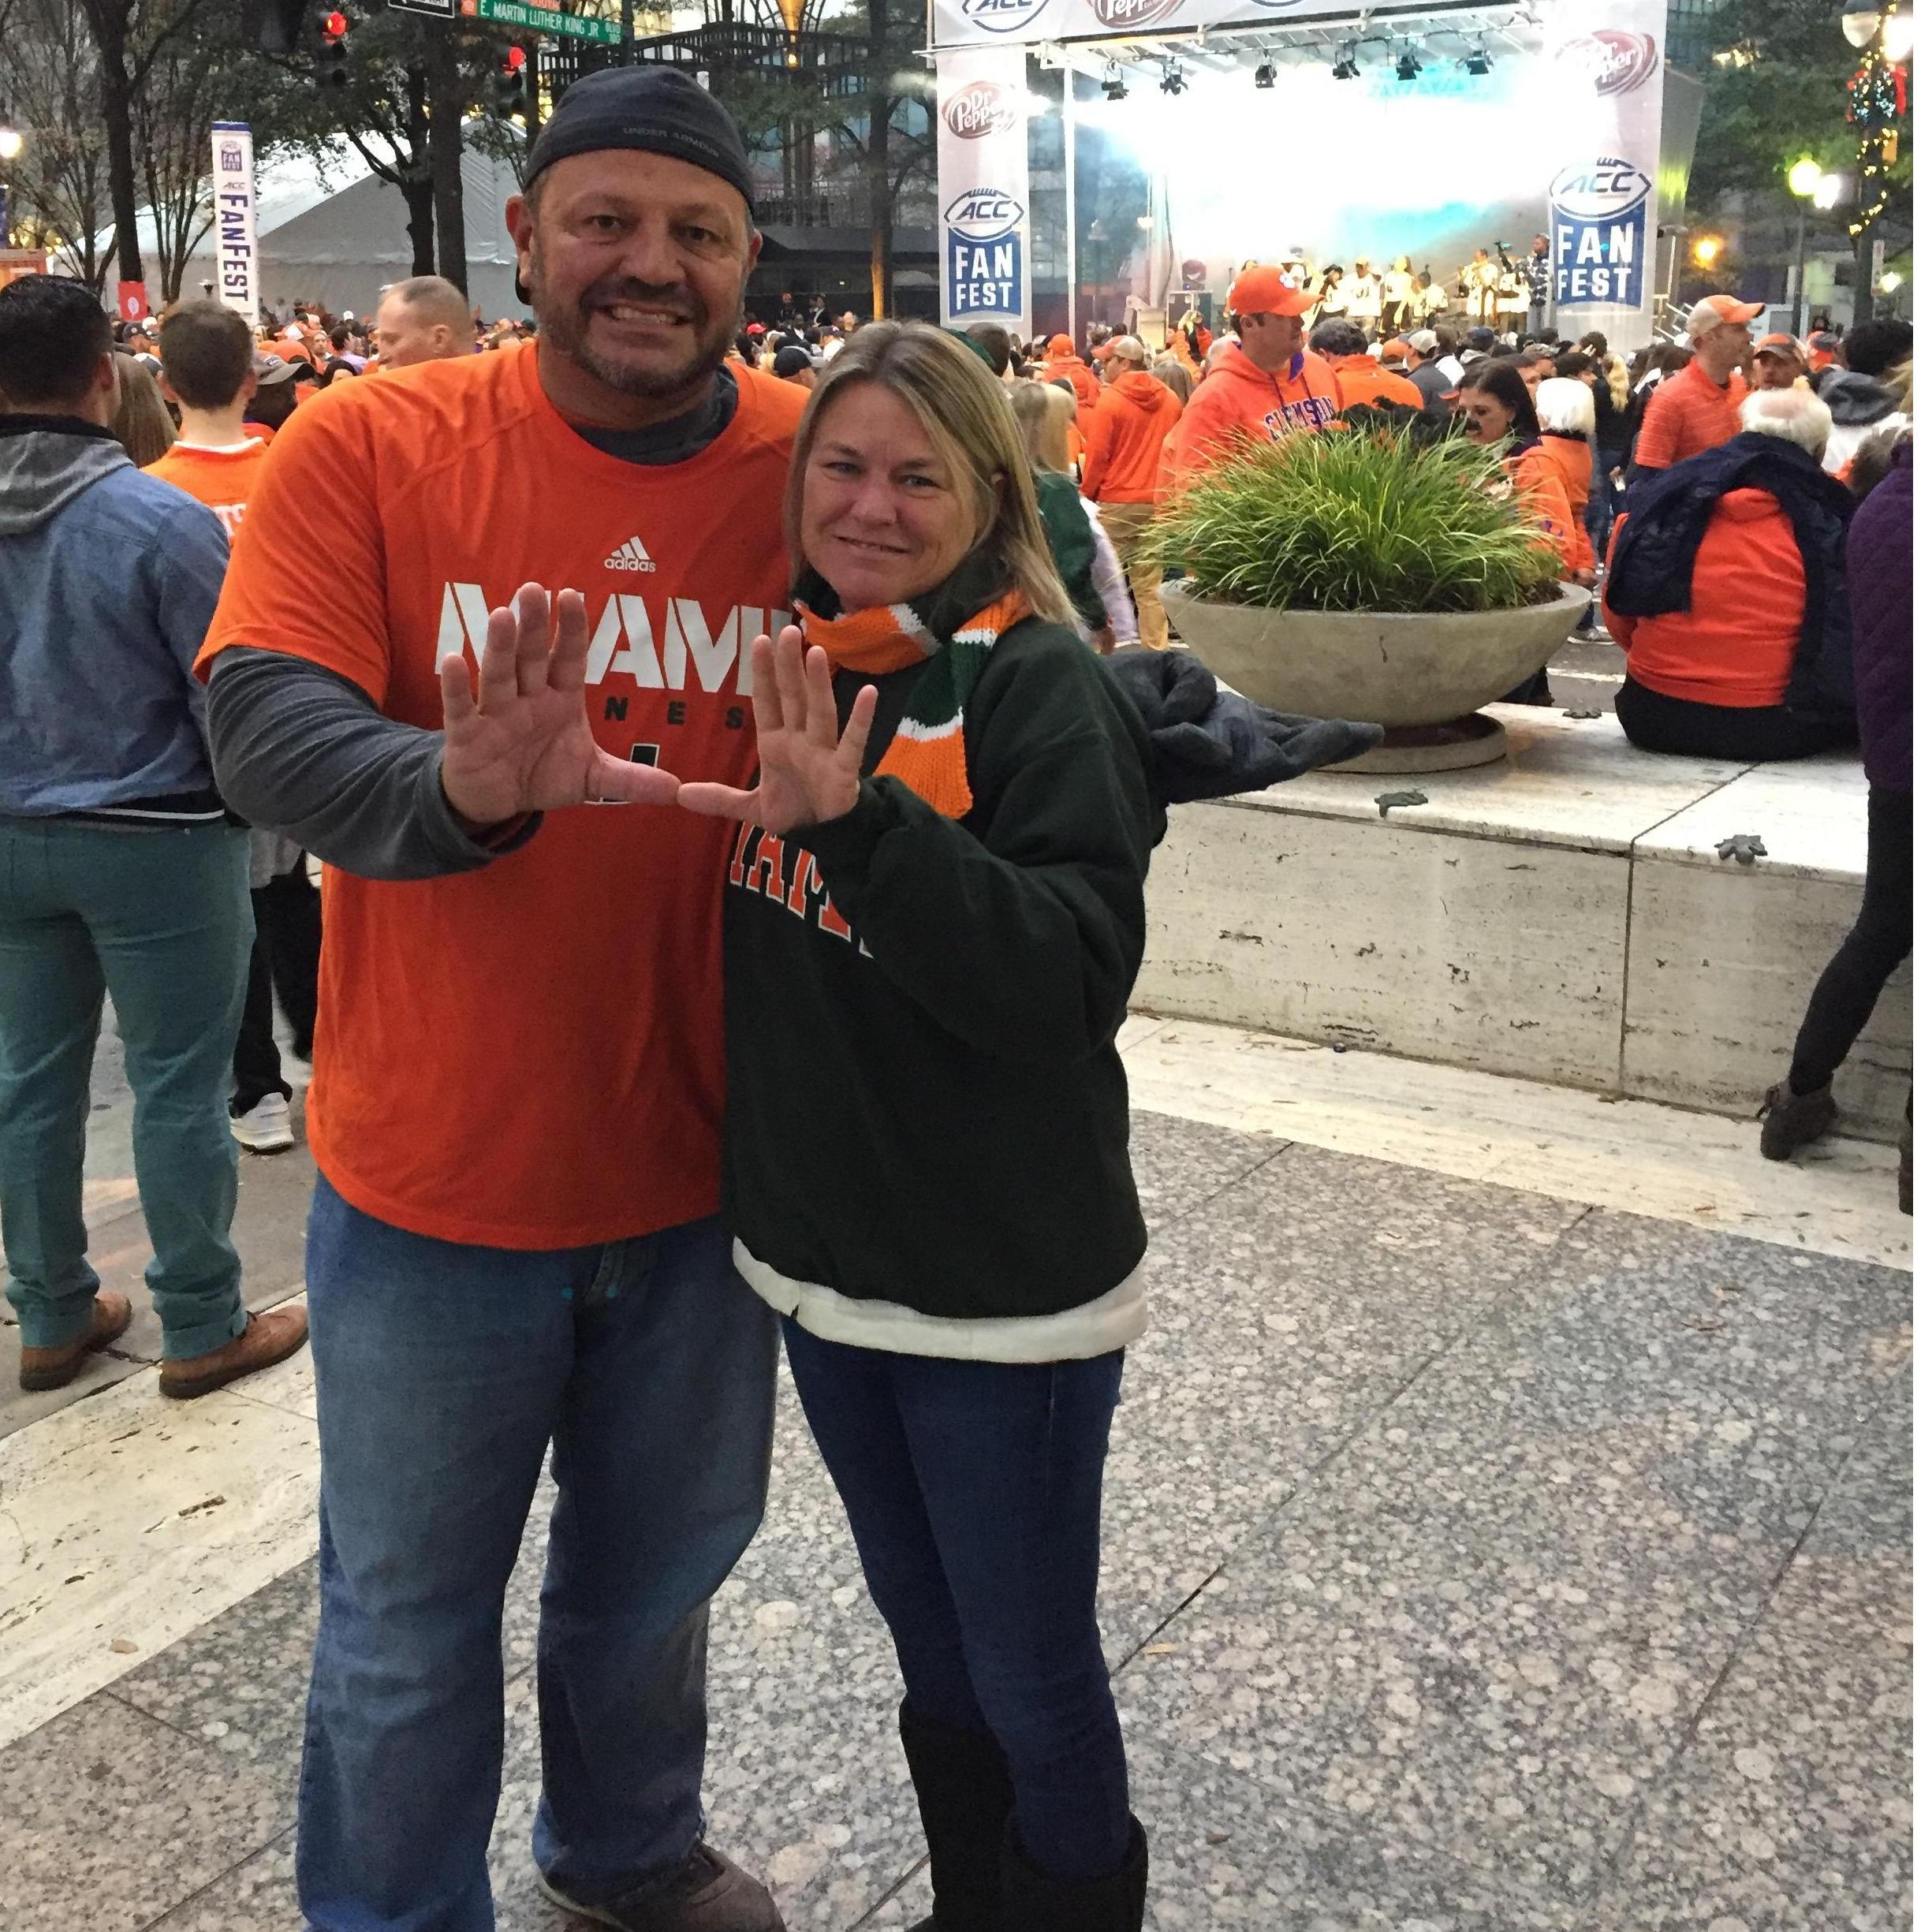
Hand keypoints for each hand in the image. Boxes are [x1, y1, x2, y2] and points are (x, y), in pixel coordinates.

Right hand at [438, 582, 680, 825]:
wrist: (499, 801)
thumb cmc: (544, 775)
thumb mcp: (592, 779)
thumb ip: (630, 780)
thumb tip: (678, 790)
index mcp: (560, 698)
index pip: (569, 658)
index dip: (572, 630)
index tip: (572, 596)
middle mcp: (527, 698)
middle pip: (532, 657)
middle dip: (535, 626)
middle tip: (535, 590)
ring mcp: (495, 713)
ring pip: (498, 675)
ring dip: (499, 647)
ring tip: (501, 616)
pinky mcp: (466, 734)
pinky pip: (460, 707)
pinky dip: (456, 686)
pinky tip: (453, 660)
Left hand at [676, 627, 876, 832]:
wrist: (823, 838)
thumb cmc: (794, 811)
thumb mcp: (750, 808)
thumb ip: (718, 798)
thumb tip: (679, 794)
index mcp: (776, 743)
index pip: (767, 702)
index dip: (763, 674)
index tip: (759, 641)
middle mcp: (800, 740)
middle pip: (793, 698)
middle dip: (789, 666)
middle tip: (787, 631)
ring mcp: (823, 753)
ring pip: (820, 712)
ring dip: (817, 684)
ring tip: (816, 652)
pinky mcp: (844, 771)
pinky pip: (854, 742)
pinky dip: (861, 719)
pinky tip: (869, 693)